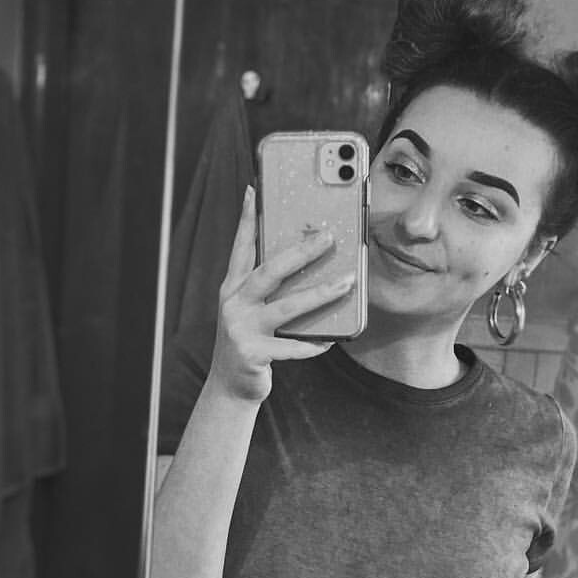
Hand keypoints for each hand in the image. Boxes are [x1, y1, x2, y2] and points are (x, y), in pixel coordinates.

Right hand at [208, 186, 354, 404]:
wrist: (229, 387)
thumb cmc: (250, 341)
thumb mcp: (252, 310)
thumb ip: (269, 288)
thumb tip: (307, 261)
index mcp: (232, 288)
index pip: (241, 246)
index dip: (247, 219)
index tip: (255, 190)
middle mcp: (233, 304)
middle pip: (269, 271)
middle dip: (300, 252)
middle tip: (328, 237)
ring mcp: (240, 329)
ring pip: (286, 307)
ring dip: (320, 294)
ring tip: (347, 283)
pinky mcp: (252, 354)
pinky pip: (291, 347)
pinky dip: (313, 344)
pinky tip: (331, 339)